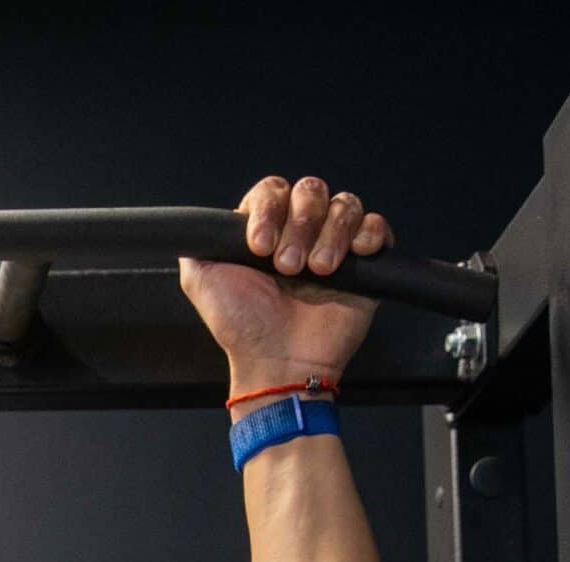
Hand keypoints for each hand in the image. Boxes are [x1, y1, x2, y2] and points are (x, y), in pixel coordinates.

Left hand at [178, 178, 395, 391]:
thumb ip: (196, 243)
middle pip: (311, 191)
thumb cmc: (242, 328)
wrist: (278, 363)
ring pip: (344, 204)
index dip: (269, 211)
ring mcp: (333, 243)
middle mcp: (300, 231)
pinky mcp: (364, 262)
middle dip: (300, 225)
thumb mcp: (201, 280)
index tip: (259, 247)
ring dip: (330, 235)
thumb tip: (194, 223)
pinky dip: (368, 233)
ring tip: (318, 272)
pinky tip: (354, 255)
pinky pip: (375, 224)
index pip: (273, 191)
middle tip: (288, 267)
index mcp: (265, 228)